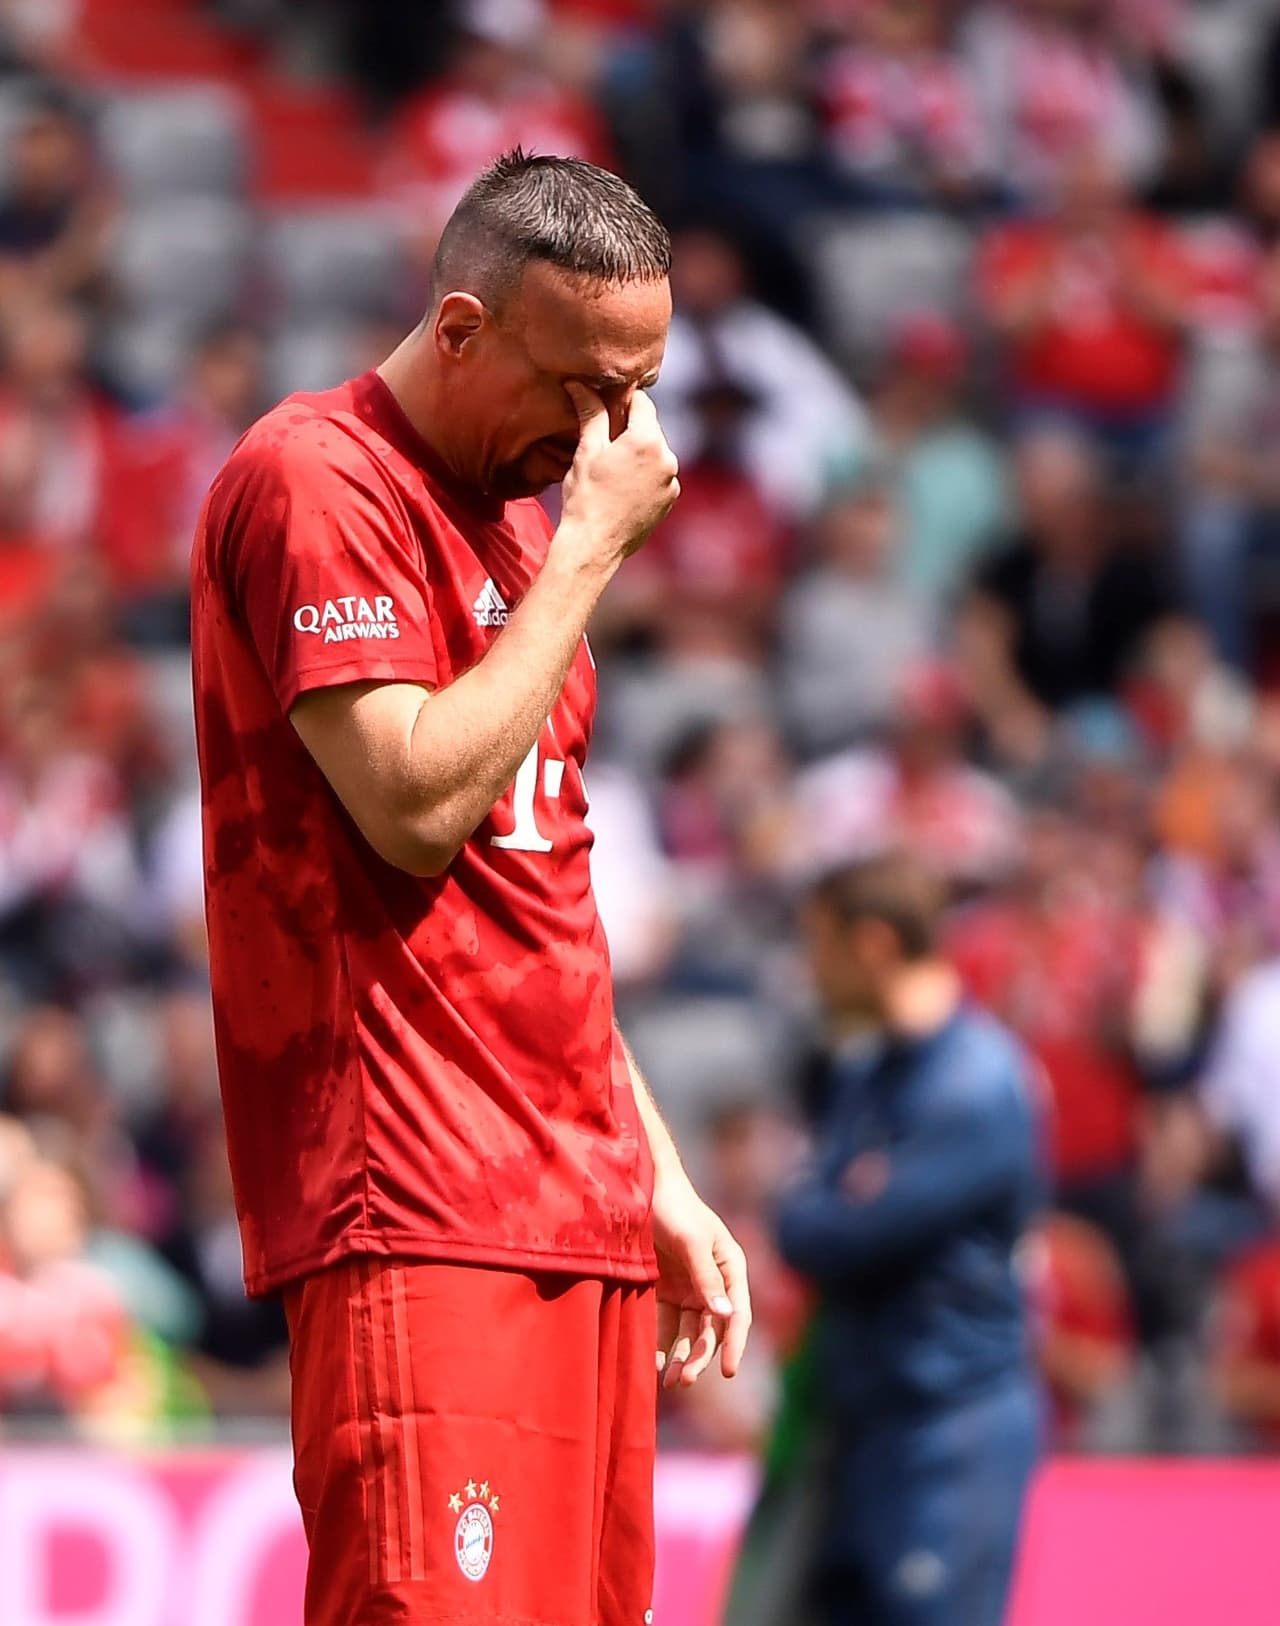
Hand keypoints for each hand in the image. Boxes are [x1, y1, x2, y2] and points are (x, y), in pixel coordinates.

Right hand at [556, 384, 679, 567]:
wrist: (593, 547)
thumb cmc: (585, 498)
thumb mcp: (586, 451)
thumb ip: (591, 413)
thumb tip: (578, 384)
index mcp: (647, 440)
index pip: (641, 402)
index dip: (622, 400)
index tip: (606, 405)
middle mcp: (667, 457)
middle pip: (649, 428)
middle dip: (629, 429)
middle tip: (604, 441)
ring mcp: (672, 481)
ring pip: (655, 453)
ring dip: (638, 454)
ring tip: (612, 469)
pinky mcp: (670, 500)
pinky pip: (659, 477)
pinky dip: (645, 476)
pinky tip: (622, 488)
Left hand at [651, 1175, 750, 1389]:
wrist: (639, 1186)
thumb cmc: (673, 1207)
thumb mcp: (691, 1241)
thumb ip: (707, 1278)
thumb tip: (725, 1316)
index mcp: (730, 1267)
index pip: (738, 1313)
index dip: (734, 1344)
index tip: (728, 1372)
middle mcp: (714, 1282)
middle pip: (713, 1329)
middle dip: (701, 1357)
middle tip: (683, 1381)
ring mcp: (690, 1288)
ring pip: (691, 1332)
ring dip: (683, 1357)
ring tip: (669, 1381)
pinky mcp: (666, 1291)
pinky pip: (668, 1325)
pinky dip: (664, 1345)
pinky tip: (654, 1362)